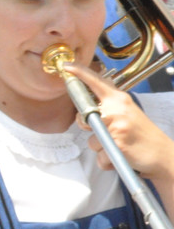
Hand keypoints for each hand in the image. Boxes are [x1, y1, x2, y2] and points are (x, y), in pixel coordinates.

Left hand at [62, 62, 173, 182]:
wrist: (162, 155)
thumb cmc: (142, 136)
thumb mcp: (127, 113)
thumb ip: (108, 107)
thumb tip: (83, 108)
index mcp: (119, 99)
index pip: (96, 82)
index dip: (80, 73)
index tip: (67, 67)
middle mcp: (116, 109)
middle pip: (83, 117)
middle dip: (88, 128)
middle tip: (106, 132)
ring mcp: (116, 126)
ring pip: (90, 141)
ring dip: (101, 148)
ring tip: (119, 145)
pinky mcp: (116, 144)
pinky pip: (99, 157)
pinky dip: (107, 161)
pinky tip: (121, 156)